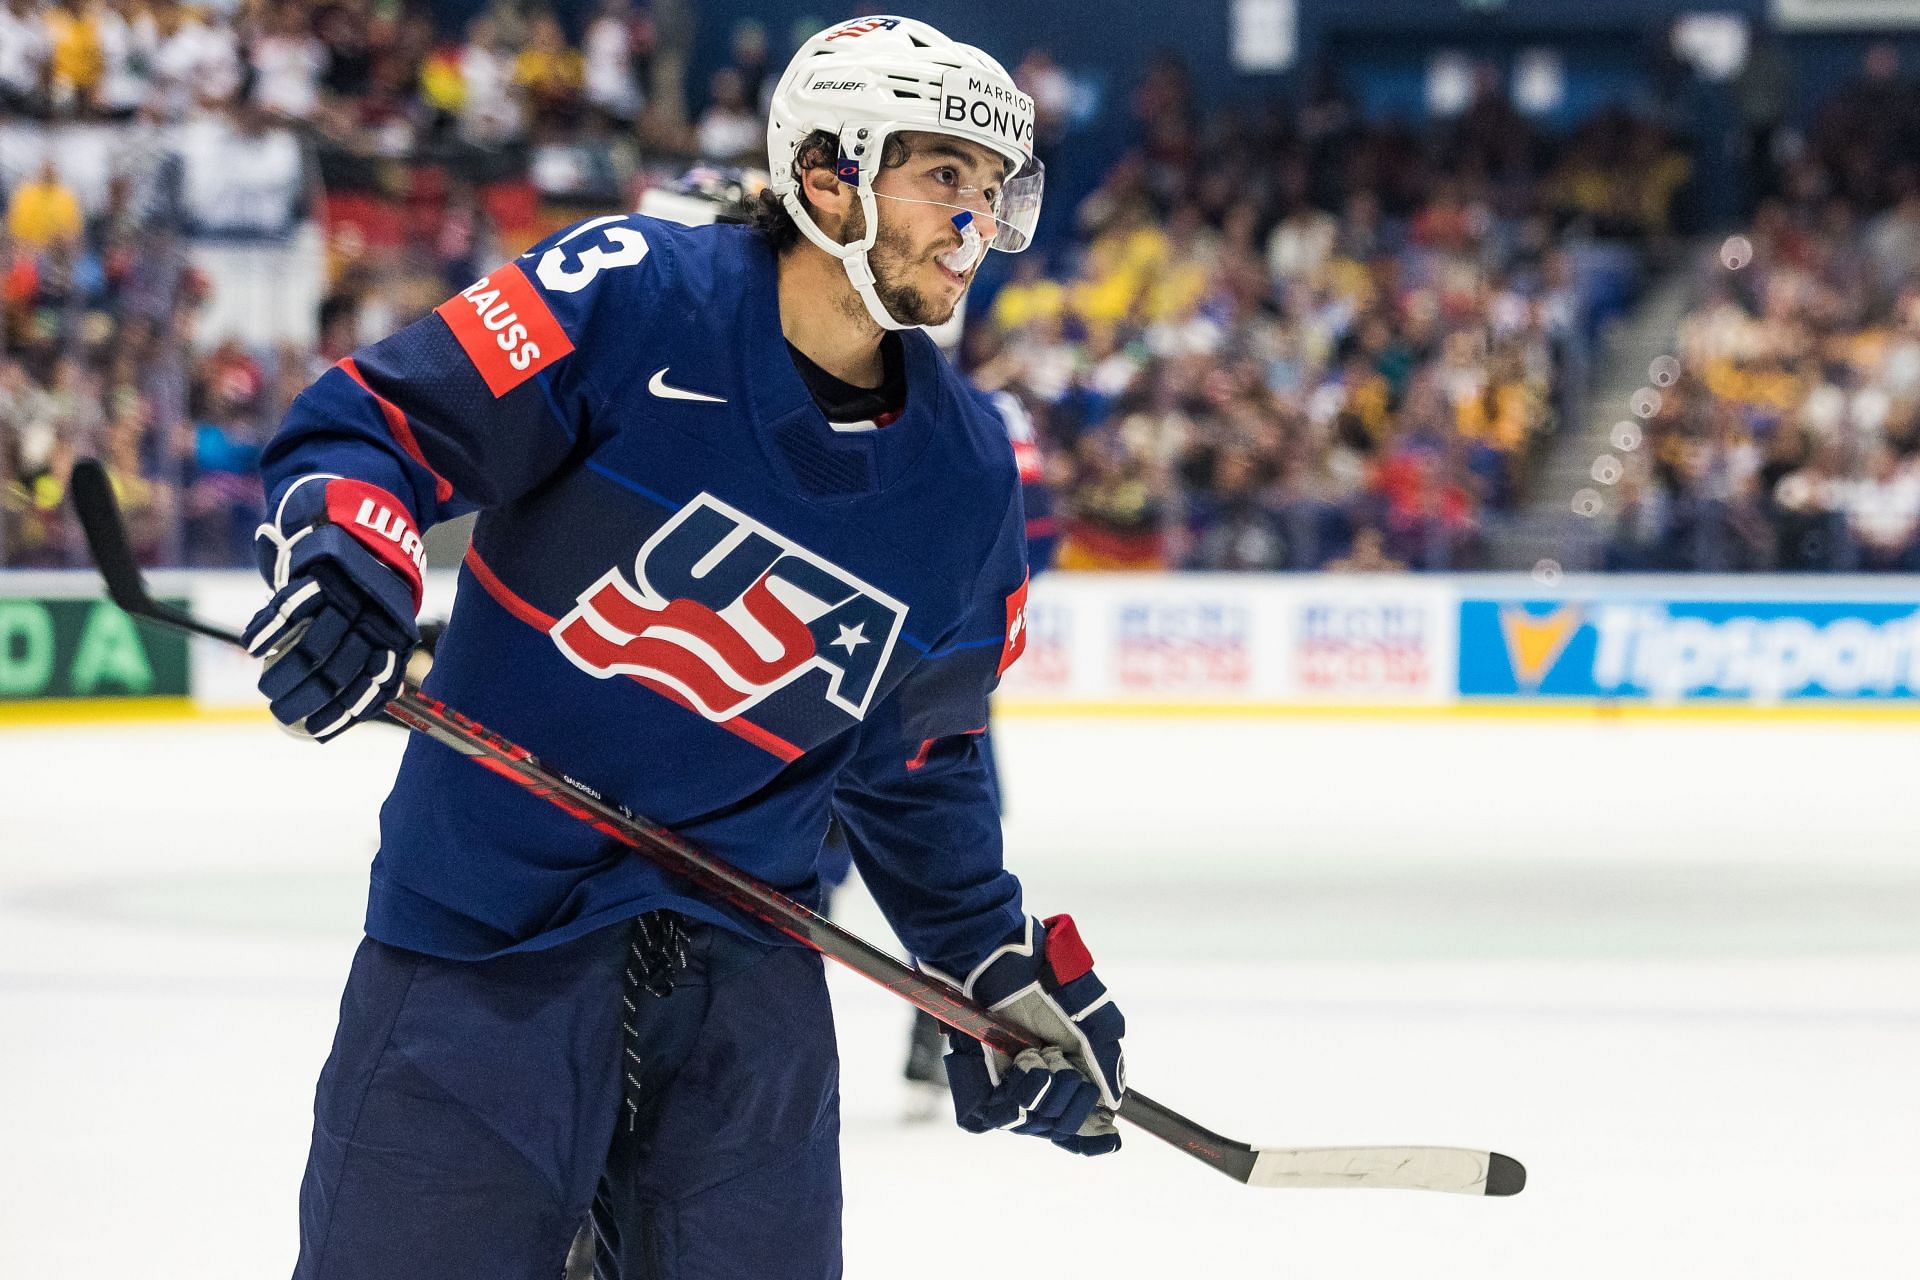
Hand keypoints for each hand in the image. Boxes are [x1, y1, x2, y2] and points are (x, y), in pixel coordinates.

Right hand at [242, 474, 423, 741]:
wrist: (360, 526)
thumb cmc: (368, 587)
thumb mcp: (385, 620)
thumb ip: (376, 657)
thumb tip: (371, 703)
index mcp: (394, 636)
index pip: (370, 686)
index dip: (341, 713)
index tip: (313, 730)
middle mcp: (373, 618)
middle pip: (337, 670)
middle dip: (304, 698)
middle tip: (279, 712)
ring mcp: (346, 596)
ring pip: (312, 646)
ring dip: (283, 673)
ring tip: (265, 687)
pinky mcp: (319, 574)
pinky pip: (289, 610)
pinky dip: (266, 632)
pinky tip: (253, 648)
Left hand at [927, 914, 1125, 1155]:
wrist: (1008, 965)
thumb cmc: (1050, 987)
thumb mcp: (1094, 1024)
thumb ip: (1106, 1064)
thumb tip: (1114, 1104)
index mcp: (1064, 1076)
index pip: (1078, 1123)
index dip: (1091, 1137)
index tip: (1108, 1139)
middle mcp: (1035, 1087)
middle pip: (1059, 1127)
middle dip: (1070, 1097)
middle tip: (1060, 1059)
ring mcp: (1005, 1087)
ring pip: (1032, 1122)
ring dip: (1045, 1087)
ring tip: (1036, 1052)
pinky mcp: (978, 1085)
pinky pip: (996, 1116)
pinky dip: (1019, 1092)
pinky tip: (1024, 1065)